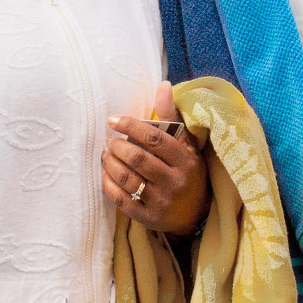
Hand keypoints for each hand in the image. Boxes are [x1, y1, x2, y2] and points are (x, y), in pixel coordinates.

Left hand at [102, 80, 209, 233]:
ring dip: (110, 163)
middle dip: (118, 146)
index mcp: (186, 160)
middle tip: (110, 140)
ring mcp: (161, 202)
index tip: (113, 120)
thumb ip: (172, 116)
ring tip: (106, 154)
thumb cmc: (188, 171)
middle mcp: (175, 182)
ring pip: (127, 179)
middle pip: (138, 159)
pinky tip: (105, 173)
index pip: (154, 138)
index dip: (130, 126)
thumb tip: (163, 85)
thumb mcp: (186, 144)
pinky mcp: (148, 218)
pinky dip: (108, 184)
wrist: (196, 214)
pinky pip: (121, 200)